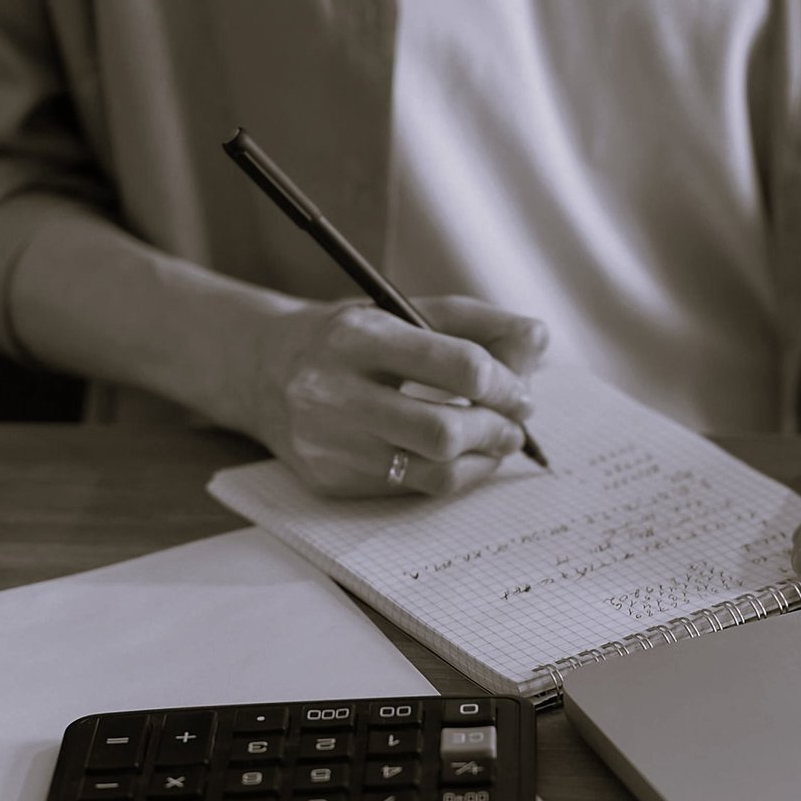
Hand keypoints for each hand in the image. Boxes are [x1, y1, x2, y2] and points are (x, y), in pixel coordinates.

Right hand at [247, 294, 547, 496]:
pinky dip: (447, 475)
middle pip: (445, 431)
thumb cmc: (351, 339)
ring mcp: (327, 444)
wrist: (262, 371)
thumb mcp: (404, 310)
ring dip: (480, 461)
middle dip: (495, 431)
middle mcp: (333, 391)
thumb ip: (477, 323)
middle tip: (513, 428)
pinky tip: (454, 458)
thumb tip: (538, 340)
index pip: (459, 365)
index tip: (521, 392)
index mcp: (358, 336)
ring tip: (493, 443)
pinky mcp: (328, 481)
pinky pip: (409, 490)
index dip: (505, 384)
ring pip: (432, 472)